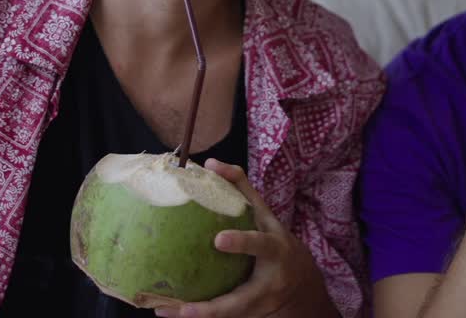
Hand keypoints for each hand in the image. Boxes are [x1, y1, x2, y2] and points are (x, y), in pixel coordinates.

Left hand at [154, 159, 335, 317]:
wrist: (301, 284)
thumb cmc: (276, 240)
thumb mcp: (266, 215)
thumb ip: (242, 188)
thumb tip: (212, 163)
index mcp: (275, 251)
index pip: (260, 245)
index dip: (242, 243)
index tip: (218, 240)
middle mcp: (267, 282)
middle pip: (242, 299)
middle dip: (216, 307)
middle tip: (185, 309)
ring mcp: (257, 304)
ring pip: (226, 314)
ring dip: (196, 315)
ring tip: (164, 311)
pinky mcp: (246, 314)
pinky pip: (219, 316)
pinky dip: (194, 314)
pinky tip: (167, 310)